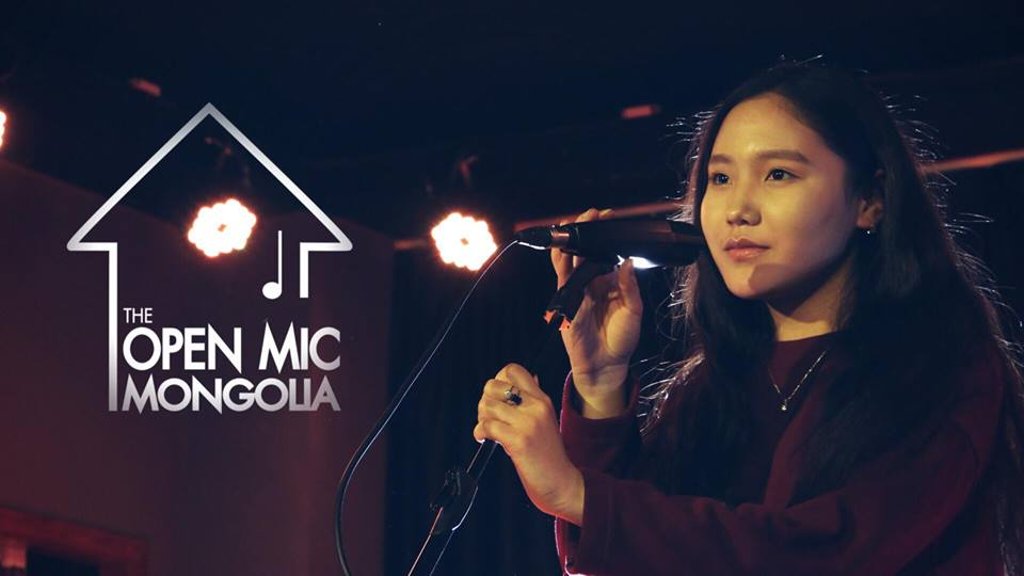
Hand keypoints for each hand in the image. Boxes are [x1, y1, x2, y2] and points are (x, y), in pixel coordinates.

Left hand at [473, 363, 583, 523]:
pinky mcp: (519, 440)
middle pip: (493, 385)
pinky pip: (487, 426)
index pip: (513, 370)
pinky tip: (484, 439)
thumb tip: (523, 379)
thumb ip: (532, 401)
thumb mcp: (545, 420)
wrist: (562, 482)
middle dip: (484, 401)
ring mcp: (528, 423)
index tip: (496, 398)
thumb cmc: (549, 456)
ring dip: (481, 418)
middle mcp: (536, 406)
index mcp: (542, 399)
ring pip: (488, 405)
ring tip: (487, 430)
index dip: (497, 380)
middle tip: (489, 417)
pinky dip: (480, 432)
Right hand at [552, 208, 642, 415]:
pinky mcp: (567, 302)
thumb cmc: (621, 341)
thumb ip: (629, 288)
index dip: (605, 235)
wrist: (606, 366)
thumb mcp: (633, 312)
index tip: (609, 218)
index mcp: (609, 283)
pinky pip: (562, 279)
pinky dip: (561, 263)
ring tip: (574, 224)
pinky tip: (563, 250)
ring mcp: (577, 291)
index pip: (605, 252)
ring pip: (569, 260)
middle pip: (584, 252)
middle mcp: (592, 283)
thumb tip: (628, 262)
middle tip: (591, 214)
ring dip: (570, 242)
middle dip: (585, 231)